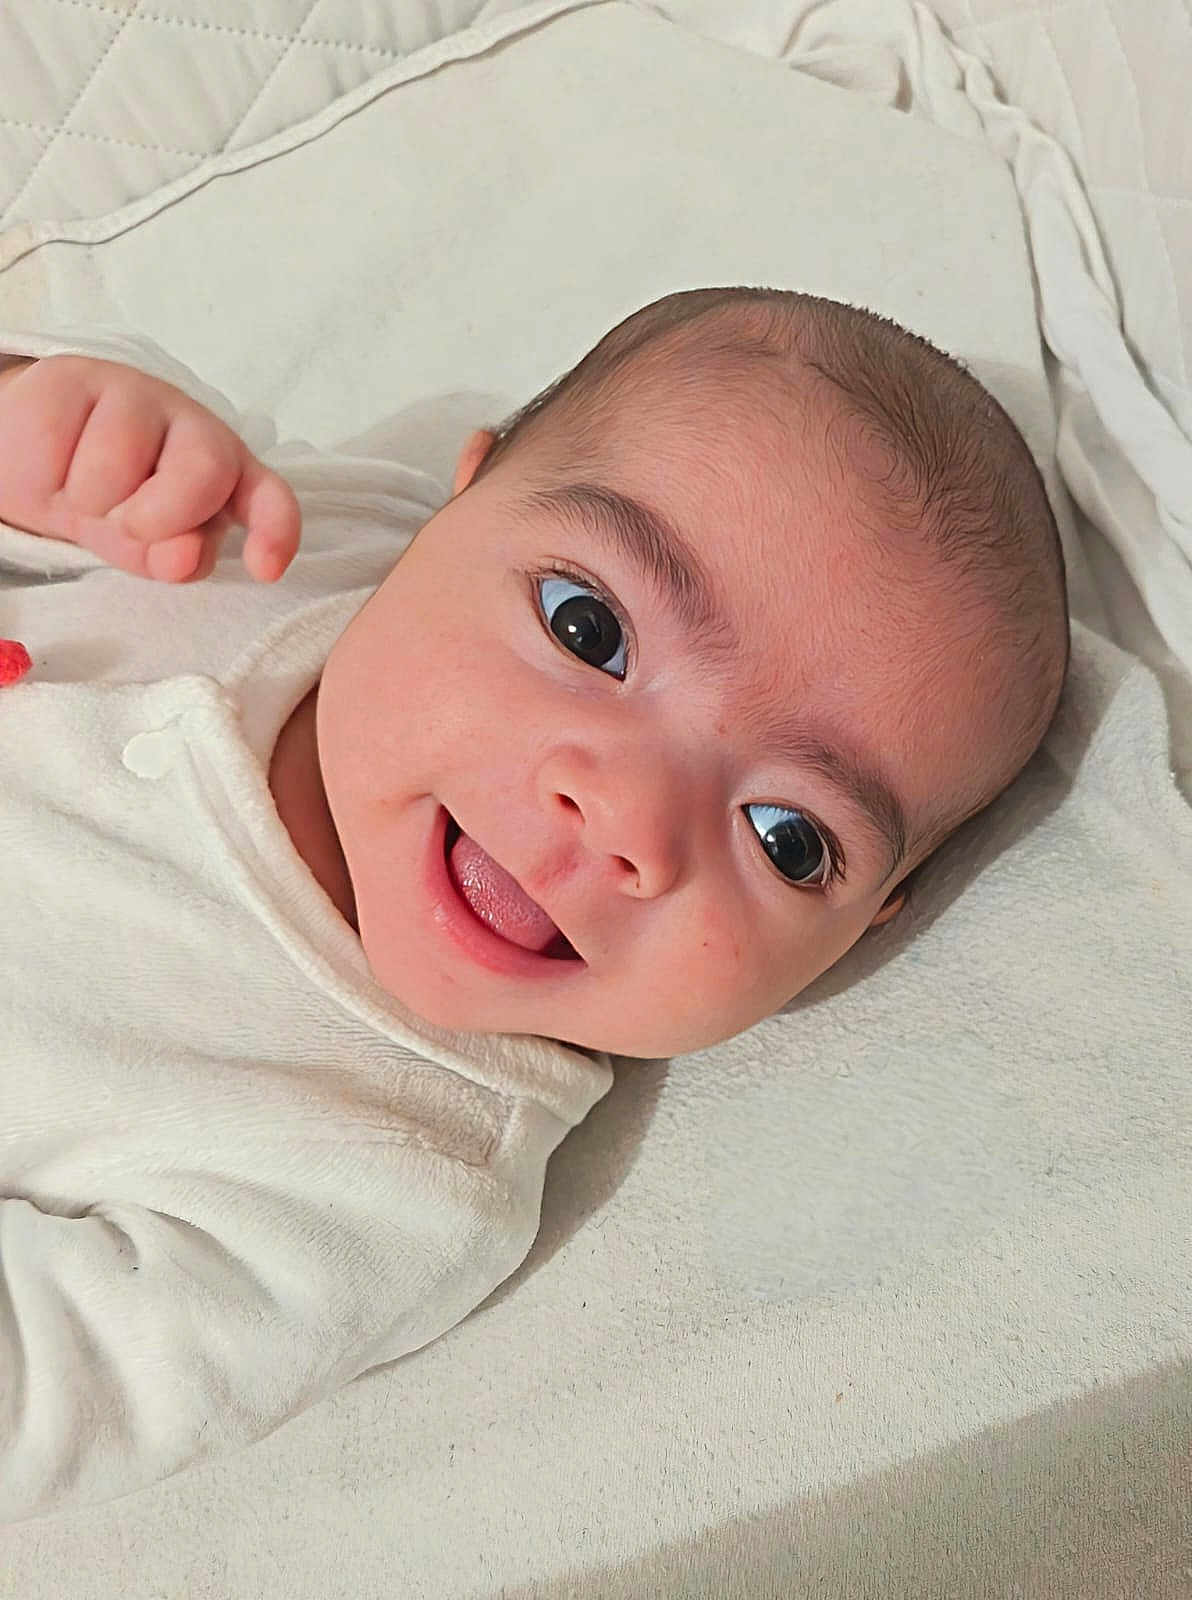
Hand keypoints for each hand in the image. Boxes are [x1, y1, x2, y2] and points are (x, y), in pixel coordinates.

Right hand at [0, 354, 300, 582]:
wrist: (39, 465)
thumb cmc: (112, 509)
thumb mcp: (149, 548)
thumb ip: (173, 557)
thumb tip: (182, 559)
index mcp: (229, 476)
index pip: (270, 499)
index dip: (275, 531)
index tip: (264, 569)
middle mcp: (194, 428)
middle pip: (205, 470)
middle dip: (162, 516)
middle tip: (127, 526)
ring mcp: (139, 396)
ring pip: (118, 463)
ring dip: (91, 501)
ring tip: (84, 494)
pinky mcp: (79, 377)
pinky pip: (61, 442)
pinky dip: (50, 478)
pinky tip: (56, 467)